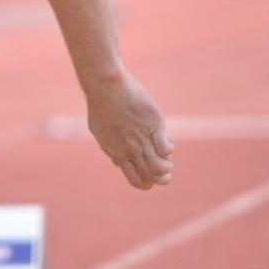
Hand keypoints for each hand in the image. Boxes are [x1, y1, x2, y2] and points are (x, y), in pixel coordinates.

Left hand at [85, 71, 173, 189]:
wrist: (104, 86)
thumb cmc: (100, 106)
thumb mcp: (99, 132)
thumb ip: (110, 148)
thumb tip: (117, 161)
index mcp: (118, 154)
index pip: (137, 181)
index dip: (147, 183)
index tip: (150, 175)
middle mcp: (131, 149)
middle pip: (152, 177)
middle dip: (162, 178)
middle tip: (165, 169)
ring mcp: (143, 137)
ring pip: (161, 167)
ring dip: (167, 166)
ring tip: (165, 156)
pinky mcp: (154, 124)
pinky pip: (166, 148)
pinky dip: (169, 149)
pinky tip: (165, 139)